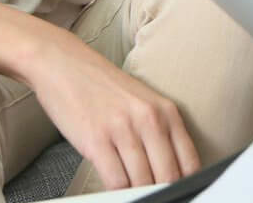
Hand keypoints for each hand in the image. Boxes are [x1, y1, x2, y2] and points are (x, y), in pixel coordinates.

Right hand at [23, 33, 200, 189]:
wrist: (62, 63)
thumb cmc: (101, 86)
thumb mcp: (143, 102)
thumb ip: (159, 132)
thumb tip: (170, 171)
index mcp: (166, 110)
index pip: (189, 161)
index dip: (186, 184)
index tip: (178, 192)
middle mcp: (149, 119)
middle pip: (168, 175)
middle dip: (162, 191)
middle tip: (154, 194)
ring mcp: (123, 129)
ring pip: (142, 181)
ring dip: (138, 192)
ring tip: (133, 193)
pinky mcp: (96, 140)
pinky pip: (115, 180)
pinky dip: (117, 192)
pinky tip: (114, 189)